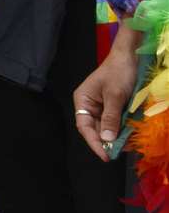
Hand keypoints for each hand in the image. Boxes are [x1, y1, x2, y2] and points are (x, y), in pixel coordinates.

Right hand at [75, 35, 140, 160]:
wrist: (130, 56)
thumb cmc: (119, 72)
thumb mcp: (115, 96)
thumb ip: (110, 118)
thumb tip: (106, 140)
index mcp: (83, 100)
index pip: (84, 126)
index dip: (94, 142)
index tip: (105, 156)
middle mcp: (90, 105)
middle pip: (95, 128)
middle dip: (106, 141)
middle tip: (118, 154)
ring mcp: (102, 106)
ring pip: (106, 127)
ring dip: (115, 136)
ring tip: (125, 147)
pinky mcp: (113, 106)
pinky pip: (115, 122)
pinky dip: (122, 129)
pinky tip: (129, 135)